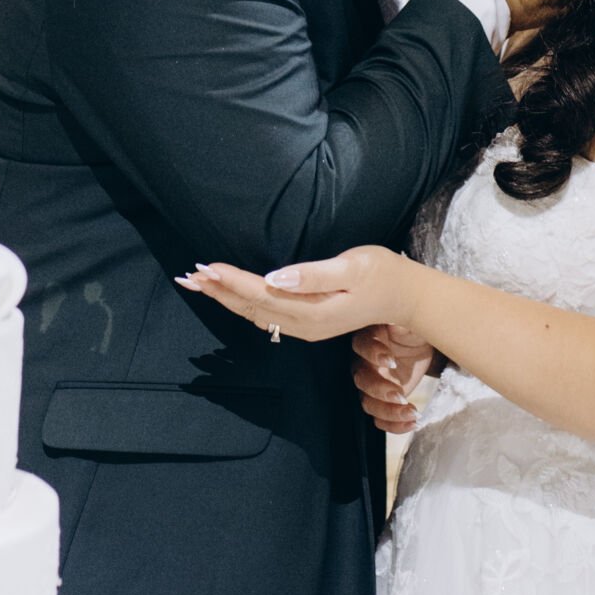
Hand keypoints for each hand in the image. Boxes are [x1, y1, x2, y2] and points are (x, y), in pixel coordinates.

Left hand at [179, 246, 421, 345]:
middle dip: (218, 291)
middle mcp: (304, 324)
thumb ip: (313, 275)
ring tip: (199, 283)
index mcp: (312, 311)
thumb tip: (276, 277)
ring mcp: (305, 327)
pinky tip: (229, 296)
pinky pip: (265, 315)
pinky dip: (242, 304)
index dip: (231, 281)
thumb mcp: (352, 267)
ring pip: (255, 313)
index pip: (260, 293)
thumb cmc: (382, 274)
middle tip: (187, 276)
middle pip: (251, 307)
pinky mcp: (308, 322)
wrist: (406, 297)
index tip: (205, 268)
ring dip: (225, 298)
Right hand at [353, 322, 436, 434]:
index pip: (362, 345)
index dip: (373, 354)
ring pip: (368, 402)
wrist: (423, 342)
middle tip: (401, 395)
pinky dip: (394, 424)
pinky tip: (412, 423)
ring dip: (388, 411)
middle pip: (361, 379)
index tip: (391, 361)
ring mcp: (373, 383)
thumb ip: (402, 320)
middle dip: (380, 389)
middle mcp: (365, 361)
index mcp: (369, 336)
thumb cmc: (414, 327)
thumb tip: (396, 317)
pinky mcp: (383, 399)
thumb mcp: (412, 319)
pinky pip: (380, 417)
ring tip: (412, 414)